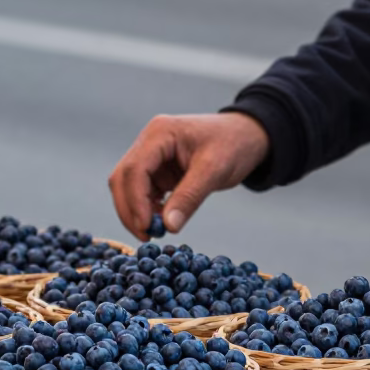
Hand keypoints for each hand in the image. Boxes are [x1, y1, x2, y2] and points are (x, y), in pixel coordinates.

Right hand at [108, 112, 269, 240]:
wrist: (246, 136)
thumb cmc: (233, 144)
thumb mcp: (214, 170)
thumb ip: (190, 197)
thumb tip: (169, 227)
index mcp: (159, 133)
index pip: (134, 169)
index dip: (135, 200)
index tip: (146, 227)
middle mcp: (149, 142)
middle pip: (123, 178)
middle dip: (130, 209)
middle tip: (145, 236)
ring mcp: (151, 156)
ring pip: (128, 188)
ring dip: (137, 212)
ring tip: (155, 232)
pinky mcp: (157, 171)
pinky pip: (143, 193)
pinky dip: (148, 210)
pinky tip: (160, 223)